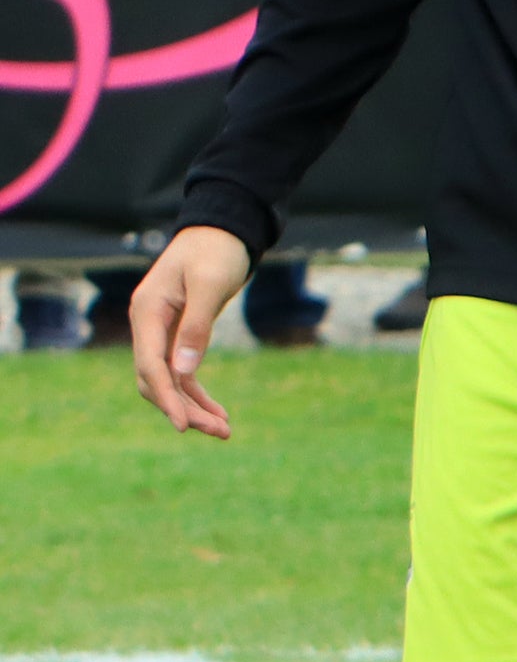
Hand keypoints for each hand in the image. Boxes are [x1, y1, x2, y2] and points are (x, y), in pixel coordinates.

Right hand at [129, 223, 253, 437]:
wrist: (222, 229)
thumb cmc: (216, 250)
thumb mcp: (209, 284)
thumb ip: (196, 326)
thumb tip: (183, 372)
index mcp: (147, 313)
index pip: (150, 366)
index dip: (167, 398)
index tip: (184, 426)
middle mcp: (148, 325)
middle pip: (157, 380)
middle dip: (185, 408)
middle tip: (221, 432)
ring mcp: (161, 331)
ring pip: (170, 381)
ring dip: (194, 406)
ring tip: (225, 431)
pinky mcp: (179, 334)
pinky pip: (182, 373)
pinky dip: (197, 393)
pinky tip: (219, 413)